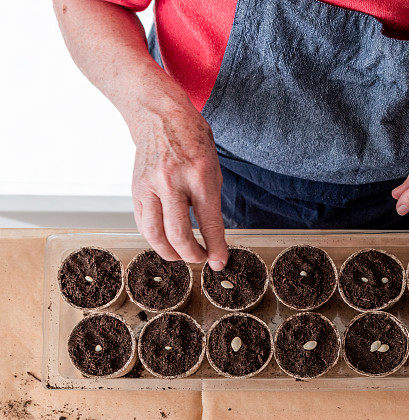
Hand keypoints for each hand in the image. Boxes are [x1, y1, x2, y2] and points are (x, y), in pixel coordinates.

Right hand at [130, 99, 227, 268]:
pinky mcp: (136, 189)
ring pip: (154, 234)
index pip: (209, 222)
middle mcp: (172, 181)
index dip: (216, 248)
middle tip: (201, 259)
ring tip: (182, 255)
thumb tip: (214, 236)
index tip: (219, 261)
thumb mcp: (213, 167)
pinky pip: (143, 223)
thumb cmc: (191, 139)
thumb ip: (212, 201)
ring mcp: (150, 185)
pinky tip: (165, 241)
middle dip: (192, 255)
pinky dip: (154, 238)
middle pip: (178, 234)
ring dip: (169, 253)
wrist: (159, 115)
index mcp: (199, 175)